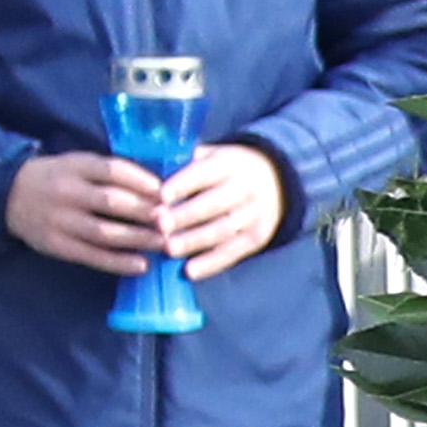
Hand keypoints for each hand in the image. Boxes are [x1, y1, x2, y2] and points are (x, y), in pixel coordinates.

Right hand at [5, 151, 168, 273]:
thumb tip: (160, 186)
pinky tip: (141, 265)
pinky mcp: (54, 244)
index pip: (112, 171)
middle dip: (145, 212)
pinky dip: (117, 262)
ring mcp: (58, 220)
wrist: (7, 194)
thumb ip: (111, 172)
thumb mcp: (79, 164)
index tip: (167, 193)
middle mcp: (65, 192)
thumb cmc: (58, 178)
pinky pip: (90, 255)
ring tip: (164, 243)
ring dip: (137, 239)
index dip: (142, 182)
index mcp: (74, 166)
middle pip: (111, 202)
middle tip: (172, 221)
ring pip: (103, 232)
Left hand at [163, 143, 289, 277]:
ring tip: (169, 249)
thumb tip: (149, 179)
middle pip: (214, 204)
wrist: (277, 181)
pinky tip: (190, 271)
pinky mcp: (258, 237)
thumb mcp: (212, 155)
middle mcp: (246, 188)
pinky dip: (211, 263)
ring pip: (223, 230)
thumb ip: (184, 163)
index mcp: (230, 164)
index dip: (183, 184)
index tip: (161, 195)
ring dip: (195, 241)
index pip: (205, 173)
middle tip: (160, 225)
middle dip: (186, 215)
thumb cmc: (227, 170)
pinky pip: (234, 252)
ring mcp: (255, 214)